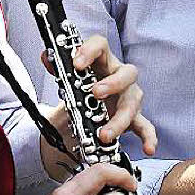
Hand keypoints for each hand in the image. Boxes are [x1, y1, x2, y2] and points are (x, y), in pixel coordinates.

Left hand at [40, 35, 156, 177]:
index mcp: (103, 61)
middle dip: (112, 84)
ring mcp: (129, 97)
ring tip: (104, 134)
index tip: (77, 63)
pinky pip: (146, 127)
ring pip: (132, 103)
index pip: (101, 46)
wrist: (89, 105)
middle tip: (95, 93)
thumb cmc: (84, 85)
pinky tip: (148, 148)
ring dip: (119, 119)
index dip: (90, 51)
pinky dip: (148, 138)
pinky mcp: (134, 118)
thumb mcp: (69, 77)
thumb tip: (46, 58)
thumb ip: (58, 67)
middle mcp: (120, 76)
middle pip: (126, 73)